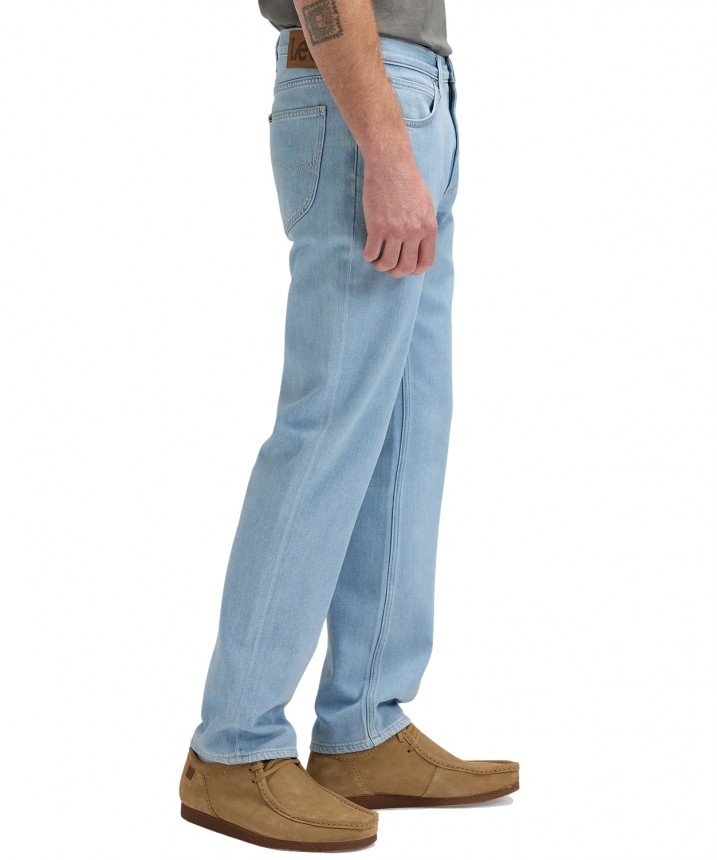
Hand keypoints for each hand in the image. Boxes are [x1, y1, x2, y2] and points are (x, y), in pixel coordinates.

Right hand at [361, 154, 437, 278]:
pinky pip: (371, 253)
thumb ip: (424, 226)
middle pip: (406, 267)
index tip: (406, 268)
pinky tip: (368, 251)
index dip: (415, 270)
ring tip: (377, 260)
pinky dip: (368, 256)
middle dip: (396, 273)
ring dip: (380, 266)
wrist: (390, 163)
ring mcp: (395, 230)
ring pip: (388, 264)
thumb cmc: (408, 180)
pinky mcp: (377, 226)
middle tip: (389, 267)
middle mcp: (413, 232)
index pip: (426, 262)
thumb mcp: (426, 204)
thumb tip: (420, 245)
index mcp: (428, 227)